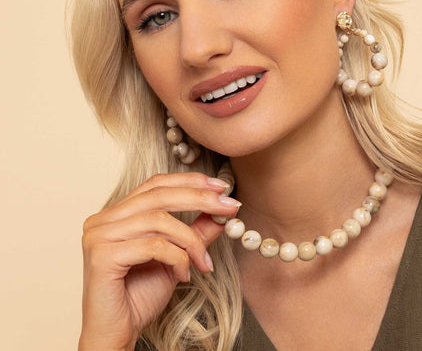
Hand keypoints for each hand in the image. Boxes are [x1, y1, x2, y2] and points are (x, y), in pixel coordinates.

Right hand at [78, 172, 239, 350]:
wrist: (115, 336)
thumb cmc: (139, 297)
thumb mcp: (176, 257)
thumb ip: (194, 233)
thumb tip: (222, 212)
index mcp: (117, 214)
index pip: (156, 184)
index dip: (190, 181)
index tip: (220, 186)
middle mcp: (103, 219)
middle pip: (159, 195)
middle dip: (199, 198)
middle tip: (229, 206)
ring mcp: (99, 236)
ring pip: (159, 220)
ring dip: (191, 240)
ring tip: (204, 262)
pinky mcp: (102, 256)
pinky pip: (153, 246)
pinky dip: (177, 258)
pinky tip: (184, 275)